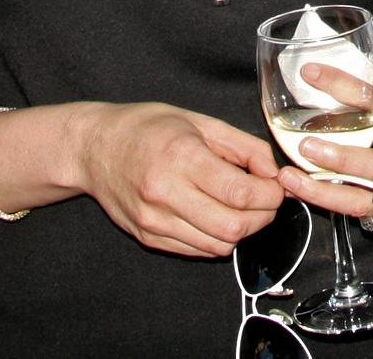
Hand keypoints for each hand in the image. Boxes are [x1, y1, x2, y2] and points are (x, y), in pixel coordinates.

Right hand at [72, 102, 286, 258]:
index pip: (240, 194)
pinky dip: (218, 238)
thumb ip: (244, 147)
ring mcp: (154, 221)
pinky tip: (216, 215)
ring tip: (241, 206)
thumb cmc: (147, 128)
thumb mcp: (200, 122)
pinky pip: (198, 251)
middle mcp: (165, 193)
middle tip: (266, 199)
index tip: (278, 186)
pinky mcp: (149, 238)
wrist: (95, 148)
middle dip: (263, 216)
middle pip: (234, 227)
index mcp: (181, 157)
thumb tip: (274, 172)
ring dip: (242, 230)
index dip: (270, 195)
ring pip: (219, 245)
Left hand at [278, 65, 372, 231]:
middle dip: (338, 159)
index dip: (344, 87)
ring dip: (323, 192)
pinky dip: (335, 204)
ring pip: (364, 201)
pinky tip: (309, 194)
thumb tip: (353, 74)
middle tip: (304, 146)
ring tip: (291, 179)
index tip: (312, 73)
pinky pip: (365, 215)